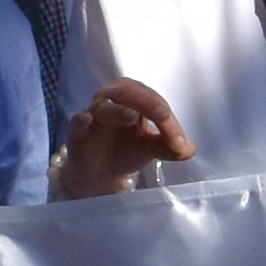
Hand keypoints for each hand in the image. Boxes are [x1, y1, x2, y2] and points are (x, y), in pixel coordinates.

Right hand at [59, 78, 188, 194]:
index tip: (181, 143)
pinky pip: (76, 123)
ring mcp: (92, 116)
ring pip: (103, 107)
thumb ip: (169, 146)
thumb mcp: (151, 148)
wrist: (100, 173)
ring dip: (118, 111)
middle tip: (164, 115)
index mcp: (133, 98)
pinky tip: (86, 120)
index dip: (169, 121)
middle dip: (148, 103)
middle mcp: (111, 100)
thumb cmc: (127, 150)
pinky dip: (81, 121)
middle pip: (128, 91)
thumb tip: (189, 149)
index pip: (153, 101)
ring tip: (131, 116)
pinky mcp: (76, 133)